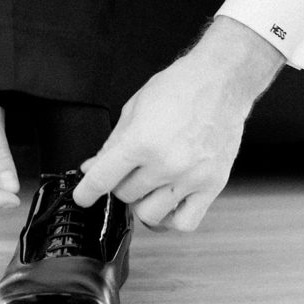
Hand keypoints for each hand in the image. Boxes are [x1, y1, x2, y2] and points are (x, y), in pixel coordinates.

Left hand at [72, 17, 283, 230]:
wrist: (222, 81)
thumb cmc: (180, 87)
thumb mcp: (134, 107)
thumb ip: (112, 143)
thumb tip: (92, 168)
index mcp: (141, 141)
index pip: (102, 179)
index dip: (86, 192)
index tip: (82, 197)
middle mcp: (166, 163)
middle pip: (126, 195)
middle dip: (121, 183)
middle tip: (128, 170)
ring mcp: (191, 177)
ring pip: (151, 214)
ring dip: (143, 201)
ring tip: (149, 184)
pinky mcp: (213, 184)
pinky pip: (186, 222)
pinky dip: (172, 219)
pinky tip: (169, 202)